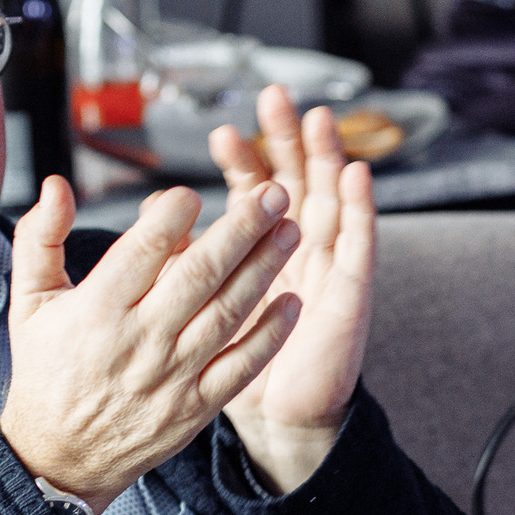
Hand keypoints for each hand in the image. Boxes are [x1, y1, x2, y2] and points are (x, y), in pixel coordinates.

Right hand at [0, 175, 301, 512]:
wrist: (60, 458)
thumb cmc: (46, 370)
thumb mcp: (29, 303)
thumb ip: (40, 238)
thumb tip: (57, 184)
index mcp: (97, 309)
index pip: (144, 249)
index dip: (174, 215)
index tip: (195, 191)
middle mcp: (140, 341)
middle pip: (200, 274)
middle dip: (242, 227)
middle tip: (275, 192)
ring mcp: (173, 376)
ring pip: (229, 312)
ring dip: (265, 268)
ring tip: (291, 229)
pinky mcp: (197, 407)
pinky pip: (242, 365)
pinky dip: (271, 334)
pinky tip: (293, 301)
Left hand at [208, 85, 377, 493]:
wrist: (276, 416)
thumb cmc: (235, 360)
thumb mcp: (197, 304)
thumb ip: (176, 255)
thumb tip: (153, 209)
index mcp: (258, 250)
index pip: (251, 190)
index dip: (241, 160)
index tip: (220, 133)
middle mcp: (297, 250)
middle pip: (295, 179)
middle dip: (285, 138)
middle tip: (272, 98)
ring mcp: (327, 267)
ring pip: (329, 199)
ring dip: (325, 157)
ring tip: (317, 119)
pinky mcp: (351, 292)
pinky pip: (360, 246)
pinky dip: (361, 209)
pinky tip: (356, 175)